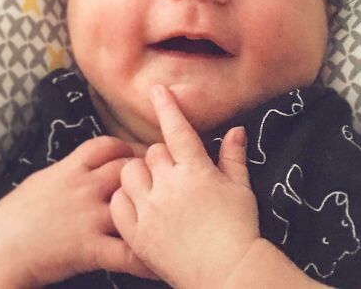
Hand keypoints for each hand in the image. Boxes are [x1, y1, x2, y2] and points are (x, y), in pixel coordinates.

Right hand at [0, 136, 153, 288]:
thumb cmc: (11, 218)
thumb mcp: (39, 182)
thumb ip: (66, 172)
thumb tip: (83, 167)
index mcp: (70, 168)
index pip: (107, 145)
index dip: (126, 148)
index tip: (139, 156)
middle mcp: (83, 186)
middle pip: (128, 167)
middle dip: (149, 172)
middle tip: (165, 182)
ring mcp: (89, 216)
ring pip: (135, 201)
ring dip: (155, 208)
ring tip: (174, 215)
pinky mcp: (89, 248)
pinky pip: (127, 252)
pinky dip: (146, 258)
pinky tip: (161, 262)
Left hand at [110, 85, 260, 288]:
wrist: (227, 275)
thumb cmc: (239, 230)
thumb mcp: (241, 188)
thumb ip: (233, 156)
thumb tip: (236, 129)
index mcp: (196, 170)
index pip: (177, 129)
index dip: (167, 106)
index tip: (157, 90)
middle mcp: (170, 185)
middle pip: (152, 152)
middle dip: (161, 157)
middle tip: (173, 173)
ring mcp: (151, 210)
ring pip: (130, 173)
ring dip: (139, 174)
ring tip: (153, 186)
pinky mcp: (138, 234)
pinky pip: (119, 203)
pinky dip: (125, 199)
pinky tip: (138, 204)